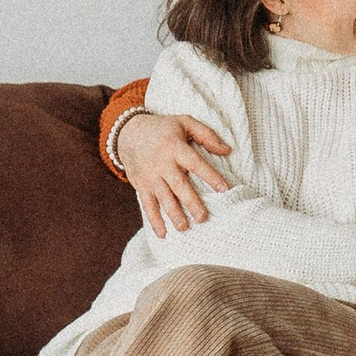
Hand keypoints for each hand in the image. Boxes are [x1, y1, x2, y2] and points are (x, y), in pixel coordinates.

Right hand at [118, 109, 233, 238]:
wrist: (128, 132)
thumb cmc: (163, 128)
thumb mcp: (184, 122)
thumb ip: (206, 135)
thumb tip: (227, 150)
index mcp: (175, 147)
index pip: (195, 163)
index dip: (210, 176)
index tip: (224, 189)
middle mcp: (162, 163)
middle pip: (179, 185)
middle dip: (191, 202)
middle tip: (203, 218)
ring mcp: (150, 176)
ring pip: (163, 198)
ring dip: (173, 214)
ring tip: (185, 228)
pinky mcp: (141, 186)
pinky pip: (147, 205)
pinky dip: (154, 220)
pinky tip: (163, 234)